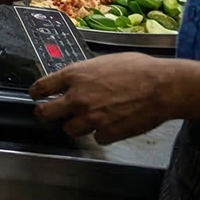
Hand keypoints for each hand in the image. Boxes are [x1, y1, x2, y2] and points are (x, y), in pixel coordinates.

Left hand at [31, 52, 179, 143]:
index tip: (36, 96)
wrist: (163, 86)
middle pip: (46, 113)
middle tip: (48, 115)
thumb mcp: (104, 61)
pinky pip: (97, 138)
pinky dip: (103, 133)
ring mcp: (91, 117)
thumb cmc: (140, 69)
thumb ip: (85, 73)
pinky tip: (113, 124)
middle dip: (45, 115)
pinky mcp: (108, 132)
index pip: (41, 87)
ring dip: (77, 126)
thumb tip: (77, 78)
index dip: (36, 93)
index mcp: (75, 75)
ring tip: (89, 119)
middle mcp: (78, 98)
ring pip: (70, 130)